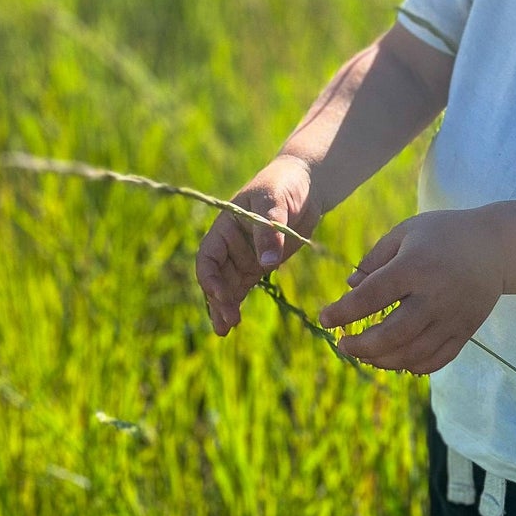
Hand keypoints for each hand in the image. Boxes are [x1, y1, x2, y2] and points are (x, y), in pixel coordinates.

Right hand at [195, 154, 318, 335]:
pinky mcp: (260, 264)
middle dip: (219, 300)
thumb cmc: (284, 185)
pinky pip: (243, 286)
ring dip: (225, 306)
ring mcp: (244, 256)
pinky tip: (235, 320)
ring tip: (224, 330)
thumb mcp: (275, 202)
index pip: (208, 257)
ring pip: (228, 286)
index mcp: (225, 226)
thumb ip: (270, 232)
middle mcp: (230, 244)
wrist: (306, 185)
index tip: (220, 294)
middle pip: (217, 277)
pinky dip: (238, 302)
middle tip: (226, 323)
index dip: (210, 277)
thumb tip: (266, 264)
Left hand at [316, 209, 503, 374]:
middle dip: (360, 346)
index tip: (325, 319)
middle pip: (391, 335)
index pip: (370, 297)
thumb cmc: (443, 234)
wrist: (497, 246)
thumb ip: (375, 259)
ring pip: (412, 354)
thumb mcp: (406, 232)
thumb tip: (349, 287)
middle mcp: (433, 296)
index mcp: (414, 266)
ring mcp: (451, 317)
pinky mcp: (465, 331)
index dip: (343, 312)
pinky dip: (413, 366)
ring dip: (382, 360)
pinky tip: (397, 360)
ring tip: (365, 354)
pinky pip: (437, 359)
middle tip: (343, 345)